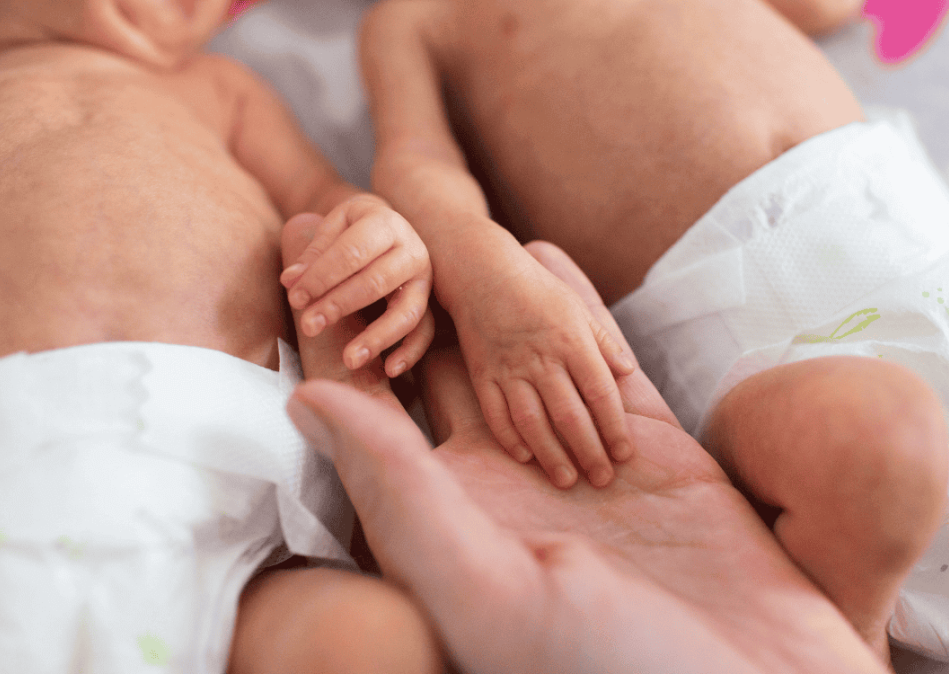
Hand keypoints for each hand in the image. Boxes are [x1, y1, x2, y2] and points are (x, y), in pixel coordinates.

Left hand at [280, 196, 432, 376]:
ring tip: (349, 360)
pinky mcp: (430, 304)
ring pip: (407, 311)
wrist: (388, 227)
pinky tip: (389, 368)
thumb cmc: (354, 230)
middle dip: (339, 306)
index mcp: (385, 223)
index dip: (322, 277)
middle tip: (309, 327)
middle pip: (376, 282)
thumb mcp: (333, 227)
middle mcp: (412, 250)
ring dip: (377, 337)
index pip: (351, 252)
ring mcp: (424, 280)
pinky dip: (410, 351)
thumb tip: (290, 280)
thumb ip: (313, 253)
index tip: (295, 298)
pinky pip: (425, 331)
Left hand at [286, 238, 884, 673]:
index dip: (335, 339)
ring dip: (482, 288)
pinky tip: (540, 252)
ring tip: (441, 215)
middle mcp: (504, 482)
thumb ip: (397, 490)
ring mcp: (577, 458)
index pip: (372, 411)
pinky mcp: (651, 448)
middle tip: (359, 211)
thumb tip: (304, 397)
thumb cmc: (608, 670)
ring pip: (518, 353)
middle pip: (437, 366)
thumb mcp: (483, 586)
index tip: (297, 261)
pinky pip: (601, 361)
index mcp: (449, 519)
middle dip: (400, 292)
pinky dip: (573, 306)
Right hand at [451, 243, 634, 488]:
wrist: (482, 273)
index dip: (614, 428)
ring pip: (533, 422)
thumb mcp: (577, 306)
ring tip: (567, 480)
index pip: (600, 394)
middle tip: (602, 479)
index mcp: (572, 341)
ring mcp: (509, 368)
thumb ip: (603, 341)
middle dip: (589, 452)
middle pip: (570, 416)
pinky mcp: (482, 374)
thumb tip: (628, 371)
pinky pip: (496, 413)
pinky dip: (510, 438)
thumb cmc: (537, 289)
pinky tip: (525, 457)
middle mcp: (542, 358)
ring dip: (552, 455)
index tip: (625, 454)